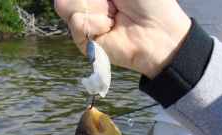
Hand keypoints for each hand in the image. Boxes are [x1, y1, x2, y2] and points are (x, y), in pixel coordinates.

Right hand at [55, 0, 190, 78]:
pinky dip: (95, 22)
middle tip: (112, 1)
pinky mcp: (85, 43)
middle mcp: (87, 2)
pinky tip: (110, 27)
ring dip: (93, 5)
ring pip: (63, 5)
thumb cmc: (148, 2)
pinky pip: (76, 23)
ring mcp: (85, 21)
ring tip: (113, 14)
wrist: (159, 31)